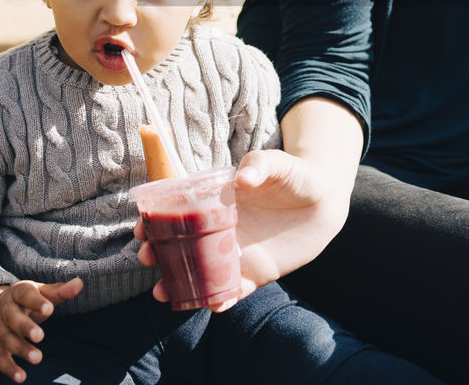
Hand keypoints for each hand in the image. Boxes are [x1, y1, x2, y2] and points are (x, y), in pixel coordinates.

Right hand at [0, 277, 83, 381]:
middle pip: (13, 318)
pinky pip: (0, 359)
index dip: (36, 302)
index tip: (49, 309)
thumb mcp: (40, 292)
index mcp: (17, 294)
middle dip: (25, 327)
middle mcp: (5, 311)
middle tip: (39, 336)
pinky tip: (21, 377)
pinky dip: (9, 369)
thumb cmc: (24, 301)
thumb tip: (79, 283)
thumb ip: (59, 291)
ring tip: (38, 358)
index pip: (25, 295)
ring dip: (21, 350)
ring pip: (7, 340)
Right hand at [136, 149, 346, 310]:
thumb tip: (243, 178)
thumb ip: (260, 164)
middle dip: (158, 256)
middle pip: (180, 247)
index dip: (154, 221)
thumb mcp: (278, 163)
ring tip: (165, 293)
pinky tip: (213, 304)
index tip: (141, 229)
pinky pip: (232, 290)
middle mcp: (219, 230)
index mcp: (216, 201)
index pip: (176, 212)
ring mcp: (236, 253)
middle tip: (148, 259)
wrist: (326, 201)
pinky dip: (221, 299)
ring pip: (200, 273)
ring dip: (180, 285)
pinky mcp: (255, 272)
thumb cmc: (297, 176)